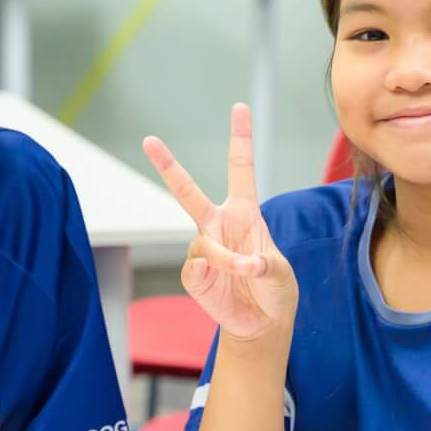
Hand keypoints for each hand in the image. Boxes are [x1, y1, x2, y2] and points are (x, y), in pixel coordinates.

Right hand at [142, 103, 297, 342]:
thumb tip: (246, 263)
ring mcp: (204, 250)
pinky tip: (215, 281)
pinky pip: (194, 270)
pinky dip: (209, 276)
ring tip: (248, 271)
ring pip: (204, 245)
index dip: (240, 139)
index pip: (240, 169)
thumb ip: (268, 266)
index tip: (239, 107)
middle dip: (168, 166)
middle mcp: (218, 225)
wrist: (262, 322)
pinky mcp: (194, 275)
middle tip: (149, 140)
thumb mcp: (281, 274)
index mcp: (244, 213)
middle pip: (188, 192)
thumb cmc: (275, 289)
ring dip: (227, 259)